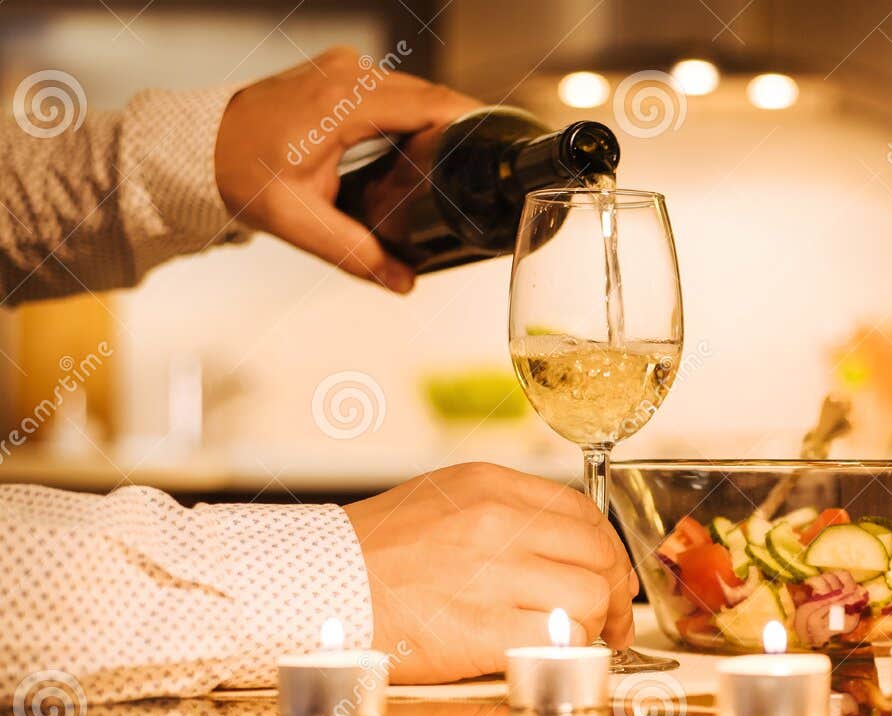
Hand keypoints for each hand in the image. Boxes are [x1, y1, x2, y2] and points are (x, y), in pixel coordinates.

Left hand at [215, 47, 479, 291]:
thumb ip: (356, 253)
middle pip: (430, 95)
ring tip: (464, 161)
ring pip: (415, 91)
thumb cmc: (240, 172)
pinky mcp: (341, 74)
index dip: (473, 121)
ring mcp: (344, 68)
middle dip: (462, 128)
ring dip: (439, 122)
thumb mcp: (299, 222)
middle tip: (490, 164)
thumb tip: (403, 282)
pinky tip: (425, 147)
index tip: (503, 142)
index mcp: (343, 101)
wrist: (199, 146)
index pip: (430, 103)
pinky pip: (395, 90)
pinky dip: (415, 116)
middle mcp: (347, 74)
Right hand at [343, 462, 638, 683]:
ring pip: (589, 600)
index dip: (607, 552)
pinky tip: (546, 661)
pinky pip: (560, 642)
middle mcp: (499, 523)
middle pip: (597, 557)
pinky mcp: (487, 629)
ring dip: (590, 629)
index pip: (583, 514)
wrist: (315, 592)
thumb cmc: (369, 558)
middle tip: (611, 625)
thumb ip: (502, 516)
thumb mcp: (440, 505)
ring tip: (574, 645)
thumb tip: (560, 550)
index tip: (611, 579)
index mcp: (490, 487)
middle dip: (614, 596)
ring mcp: (495, 574)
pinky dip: (565, 656)